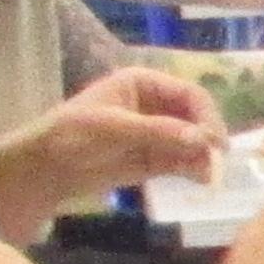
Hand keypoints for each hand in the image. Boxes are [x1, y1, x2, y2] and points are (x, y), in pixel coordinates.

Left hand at [0, 69, 224, 208]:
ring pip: (195, 141)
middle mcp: (157, 105)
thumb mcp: (112, 128)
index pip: (189, 94)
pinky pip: (185, 161)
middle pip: (197, 117)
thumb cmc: (71, 136)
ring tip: (208, 175)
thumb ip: (157, 131)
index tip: (214, 141)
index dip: (206, 115)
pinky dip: (196, 169)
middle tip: (216, 160)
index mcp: (144, 84)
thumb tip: (202, 139)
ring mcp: (158, 133)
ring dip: (205, 157)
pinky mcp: (156, 159)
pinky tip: (201, 180)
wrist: (47, 169)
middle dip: (208, 137)